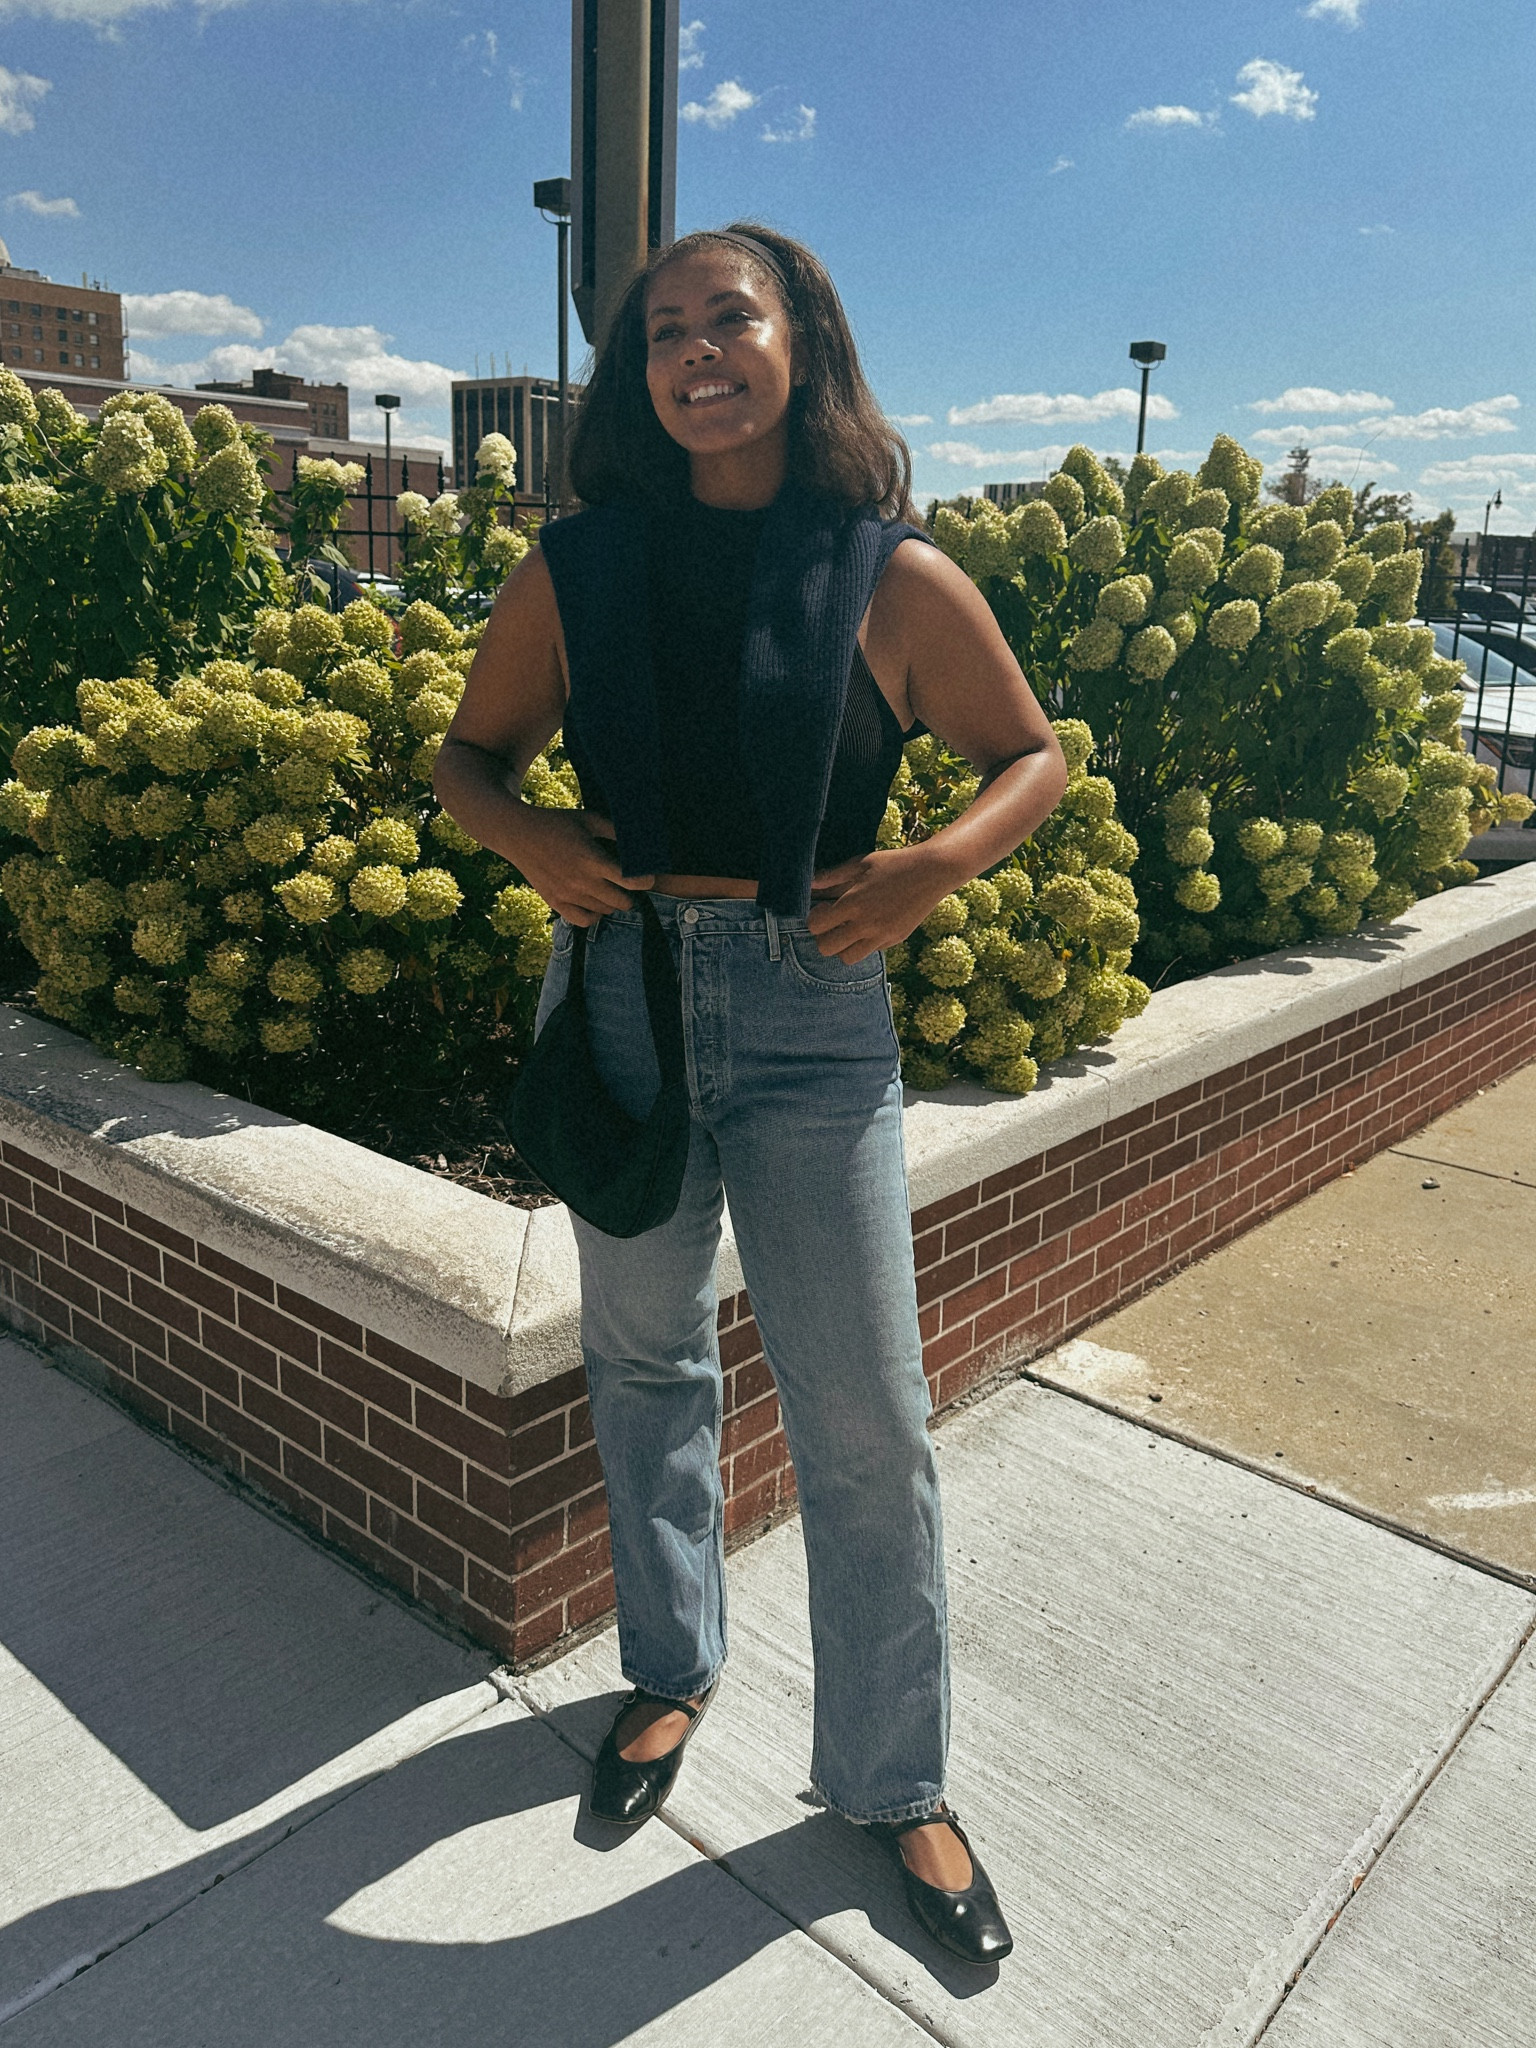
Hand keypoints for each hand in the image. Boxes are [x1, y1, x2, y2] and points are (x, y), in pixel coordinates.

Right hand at [508, 808, 654, 925]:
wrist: (519, 834)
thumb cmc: (557, 824)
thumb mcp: (588, 819)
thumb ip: (615, 831)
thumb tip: (638, 842)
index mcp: (593, 859)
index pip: (631, 882)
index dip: (644, 881)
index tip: (645, 877)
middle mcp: (582, 881)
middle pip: (622, 902)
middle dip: (630, 894)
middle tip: (625, 884)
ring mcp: (568, 894)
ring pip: (604, 911)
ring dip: (611, 902)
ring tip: (607, 888)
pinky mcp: (555, 902)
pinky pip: (584, 921)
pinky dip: (594, 915)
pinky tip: (594, 902)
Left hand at [807, 845, 957, 961]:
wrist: (932, 872)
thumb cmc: (894, 863)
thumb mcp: (861, 864)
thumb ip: (833, 876)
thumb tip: (810, 884)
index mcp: (852, 903)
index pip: (815, 926)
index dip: (814, 919)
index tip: (822, 909)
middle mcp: (865, 924)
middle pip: (826, 948)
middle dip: (824, 937)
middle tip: (832, 924)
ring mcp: (882, 935)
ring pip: (848, 958)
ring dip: (843, 946)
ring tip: (849, 930)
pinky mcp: (895, 939)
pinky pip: (870, 951)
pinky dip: (865, 943)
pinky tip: (871, 925)